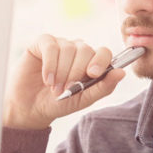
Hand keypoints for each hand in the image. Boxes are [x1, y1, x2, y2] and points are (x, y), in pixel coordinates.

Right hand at [3, 34, 125, 129]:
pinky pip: (51, 46)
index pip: (103, 52)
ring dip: (61, 72)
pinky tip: (47, 79)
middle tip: (66, 90)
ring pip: (68, 49)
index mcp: (91, 62)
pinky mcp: (42, 43)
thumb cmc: (58, 104)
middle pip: (86, 50)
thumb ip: (103, 87)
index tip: (92, 74)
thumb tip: (122, 72)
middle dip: (76, 73)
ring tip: (54, 88)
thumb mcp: (83, 100)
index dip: (100, 61)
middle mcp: (77, 50)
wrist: (30, 108)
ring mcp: (60, 45)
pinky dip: (50, 64)